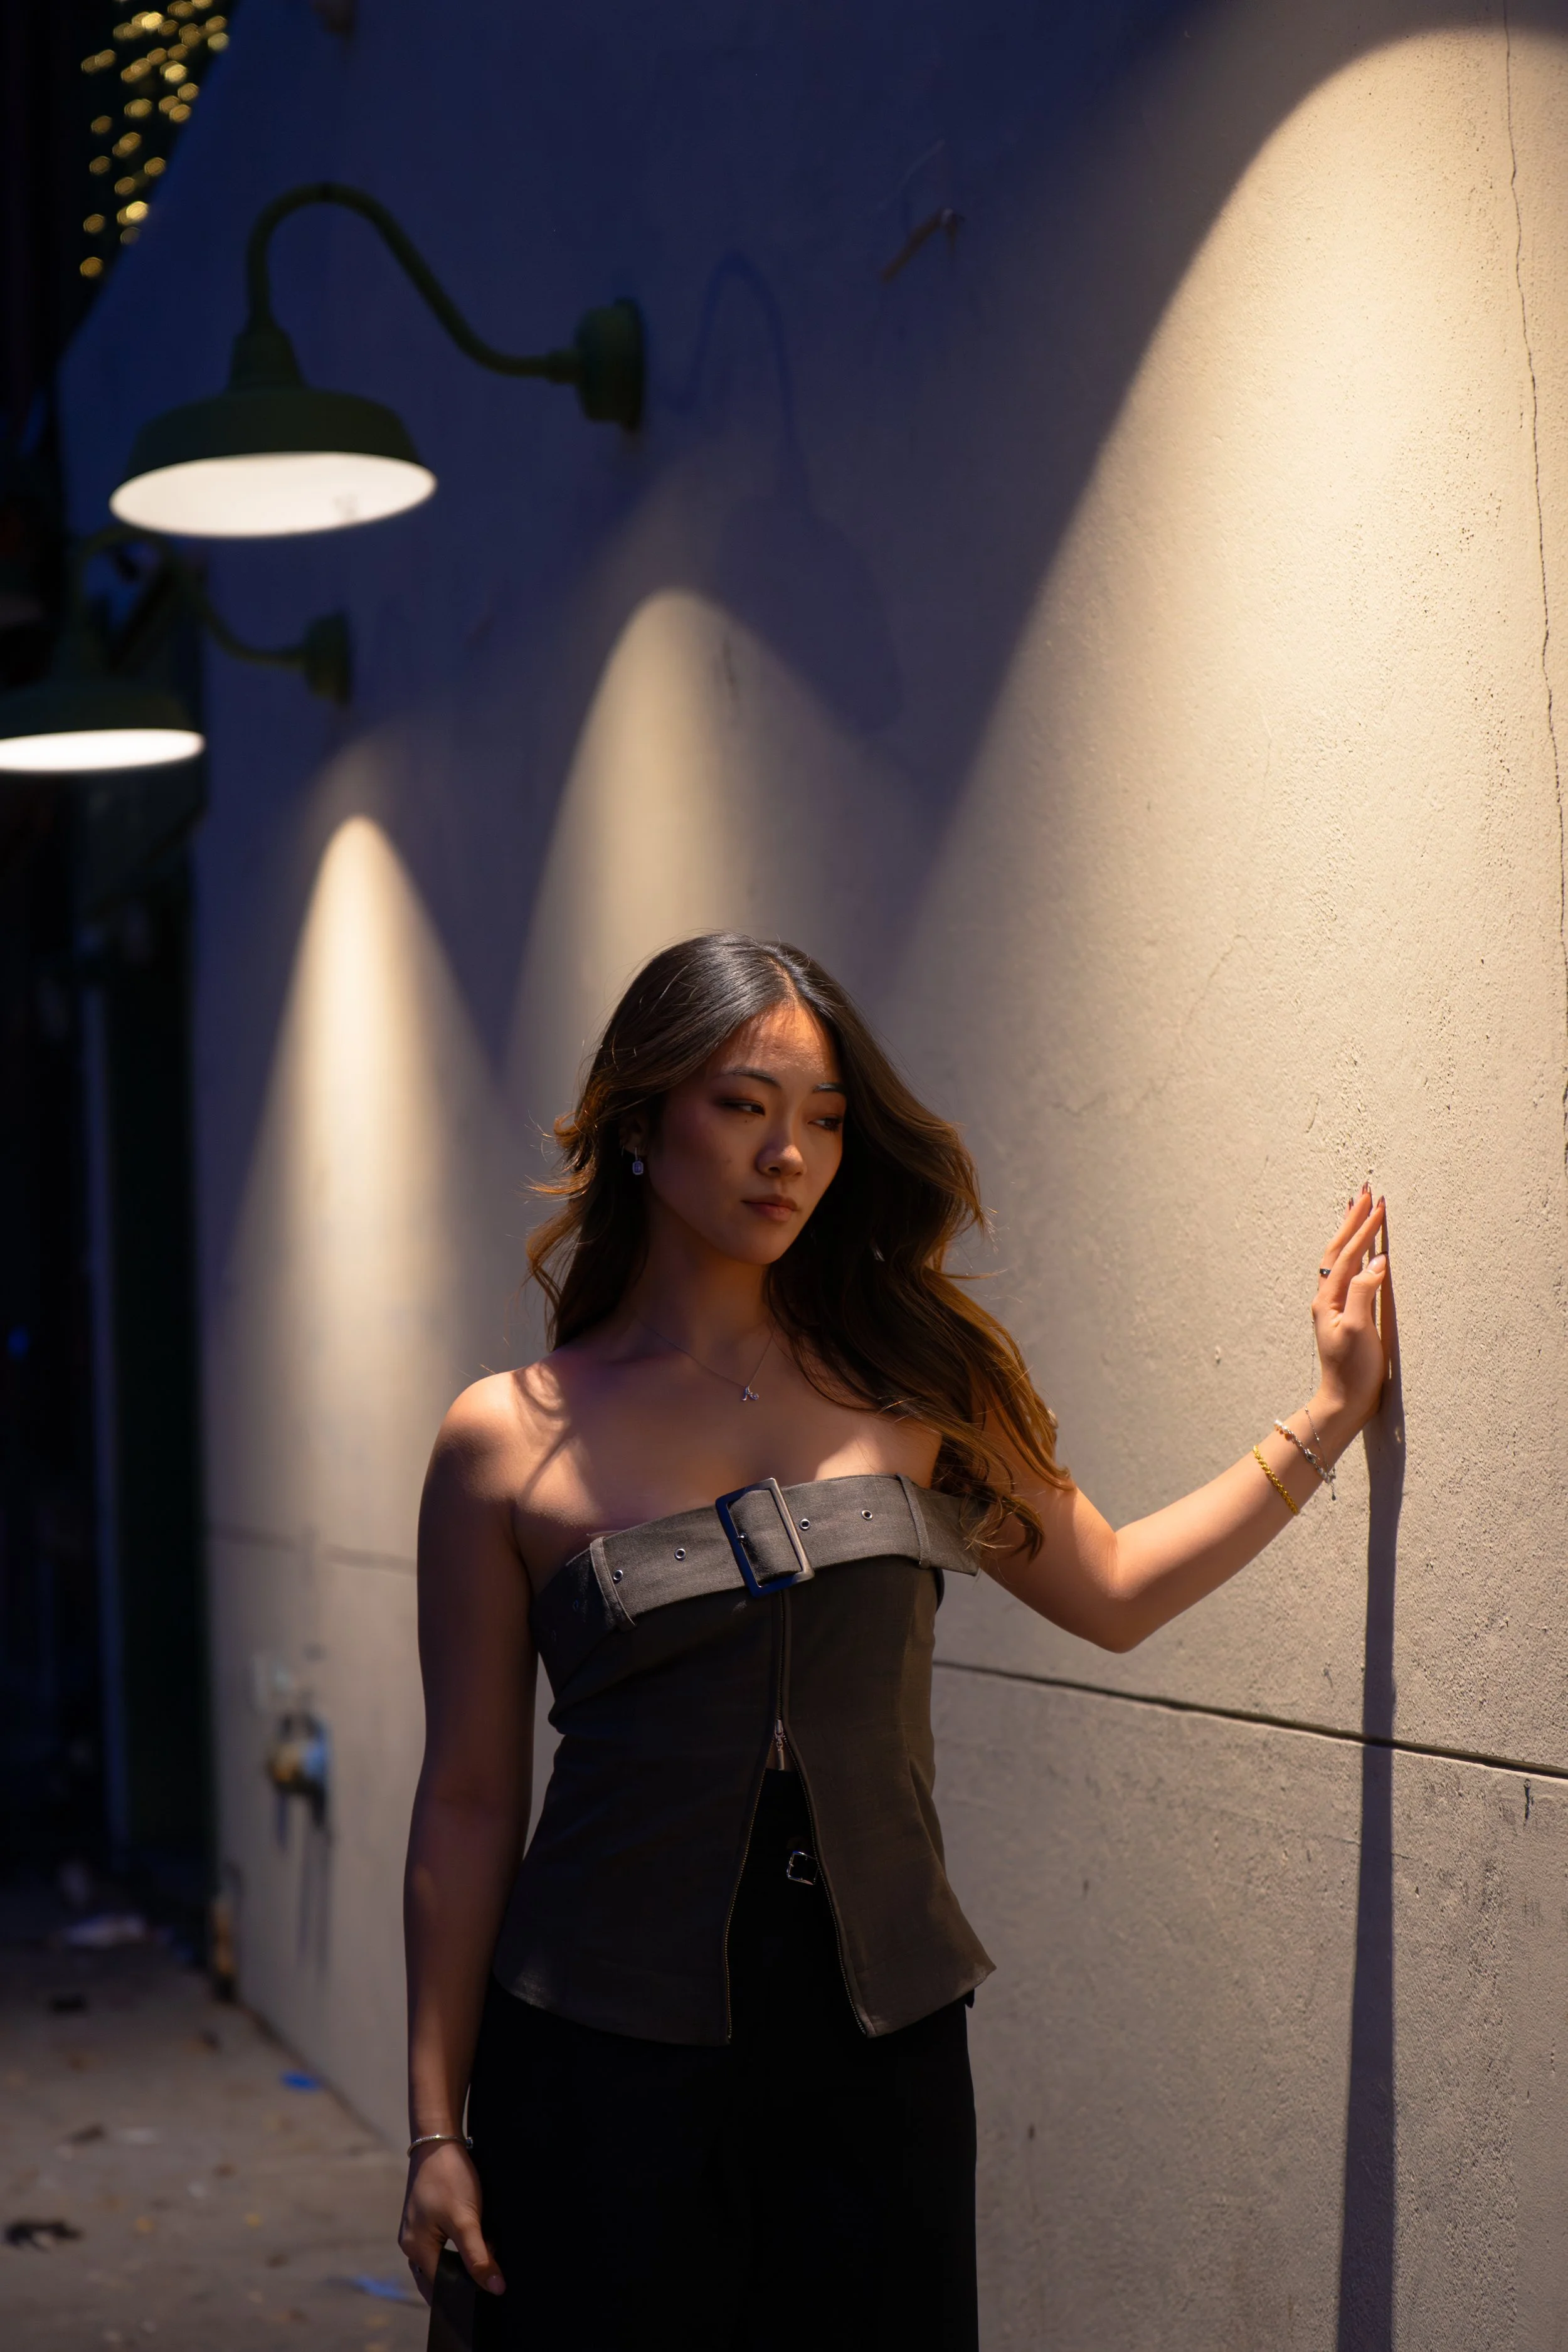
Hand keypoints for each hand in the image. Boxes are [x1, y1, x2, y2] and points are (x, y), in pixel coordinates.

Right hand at [398, 2139, 504, 2307]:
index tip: (488, 2289)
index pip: (440, 2287)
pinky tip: (476, 2235)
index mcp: (415, 2250)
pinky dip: (458, 2245)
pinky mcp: (424, 2218)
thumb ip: (479, 2256)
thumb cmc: (448, 2178)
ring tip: (485, 2251)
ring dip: (462, 2259)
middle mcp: (410, 2244)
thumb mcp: (466, 2220)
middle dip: (463, 2277)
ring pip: (441, 2259)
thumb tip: (495, 2289)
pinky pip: (441, 2243)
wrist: (438, 2139)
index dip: (464, 2291)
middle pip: (438, 2276)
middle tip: (489, 2272)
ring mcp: (415, 2230)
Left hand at [1310, 1185, 1390, 1435]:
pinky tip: (1360, 1251)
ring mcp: (1334, 1305)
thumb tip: (1377, 1261)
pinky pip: (1346, 1272)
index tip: (1378, 1203)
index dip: (1363, 1228)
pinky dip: (1353, 1253)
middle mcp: (1327, 1297)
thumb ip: (1365, 1291)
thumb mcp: (1359, 1329)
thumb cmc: (1353, 1370)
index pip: (1347, 1253)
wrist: (1345, 1401)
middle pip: (1338, 1249)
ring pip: (1339, 1258)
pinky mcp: (1344, 1314)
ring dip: (1350, 1232)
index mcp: (1329, 1298)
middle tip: (1364, 1191)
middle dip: (1352, 1219)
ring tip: (1357, 1209)